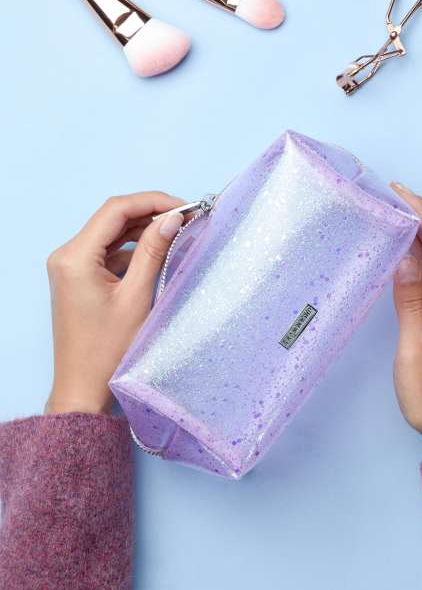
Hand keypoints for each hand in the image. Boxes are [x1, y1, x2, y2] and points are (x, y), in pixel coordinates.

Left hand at [46, 192, 184, 414]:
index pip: (116, 210)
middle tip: (186, 217)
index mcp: (75, 257)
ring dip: (142, 230)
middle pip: (112, 218)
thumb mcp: (136, 297)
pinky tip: (156, 250)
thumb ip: (153, 252)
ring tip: (177, 230)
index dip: (152, 201)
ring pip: (111, 234)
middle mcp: (67, 255)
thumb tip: (172, 218)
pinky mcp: (79, 278)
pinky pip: (107, 253)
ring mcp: (71, 266)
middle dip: (150, 213)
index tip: (184, 206)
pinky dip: (132, 249)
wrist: (83, 387)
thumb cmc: (107, 350)